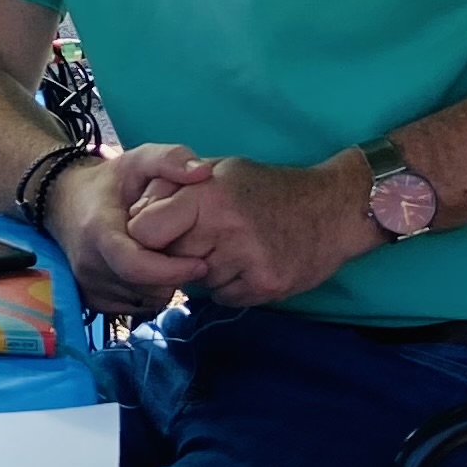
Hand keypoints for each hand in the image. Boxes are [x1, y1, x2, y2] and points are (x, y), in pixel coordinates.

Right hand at [45, 143, 215, 313]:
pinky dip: (150, 293)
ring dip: (164, 286)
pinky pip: (135, 307)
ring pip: (144, 301)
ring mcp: (88, 285)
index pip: (135, 266)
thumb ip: (169, 158)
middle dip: (174, 276)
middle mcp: (89, 264)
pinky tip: (151, 270)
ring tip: (168, 259)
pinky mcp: (91, 300)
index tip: (201, 261)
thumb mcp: (137, 160)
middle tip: (189, 256)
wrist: (64, 201)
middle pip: (145, 287)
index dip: (171, 269)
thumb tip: (203, 172)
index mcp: (98, 232)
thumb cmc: (109, 183)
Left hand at [123, 151, 382, 306]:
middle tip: (201, 239)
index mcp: (206, 195)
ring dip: (205, 270)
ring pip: (196, 281)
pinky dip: (229, 286)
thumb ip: (174, 187)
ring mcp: (248, 260)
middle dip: (175, 252)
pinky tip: (247, 263)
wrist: (332, 209)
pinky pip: (223, 297)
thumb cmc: (266, 187)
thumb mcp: (217, 170)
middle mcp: (225, 228)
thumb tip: (133, 212)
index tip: (157, 232)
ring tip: (231, 247)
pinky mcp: (266, 286)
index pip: (144, 229)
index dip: (145, 233)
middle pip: (169, 258)